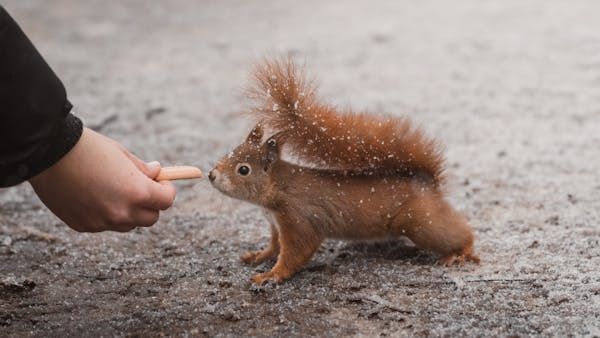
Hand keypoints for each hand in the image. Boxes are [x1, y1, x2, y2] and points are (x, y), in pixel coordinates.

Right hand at [29, 128, 175, 231]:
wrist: (48, 154)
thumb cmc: (89, 149)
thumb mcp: (122, 154)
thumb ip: (143, 169)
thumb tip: (157, 173)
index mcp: (137, 193)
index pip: (166, 201)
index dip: (166, 190)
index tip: (160, 181)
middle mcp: (122, 213)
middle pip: (151, 218)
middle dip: (150, 204)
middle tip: (141, 188)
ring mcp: (101, 222)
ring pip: (127, 224)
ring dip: (129, 211)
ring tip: (114, 190)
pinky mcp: (83, 226)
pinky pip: (104, 224)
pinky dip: (105, 214)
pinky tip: (92, 195)